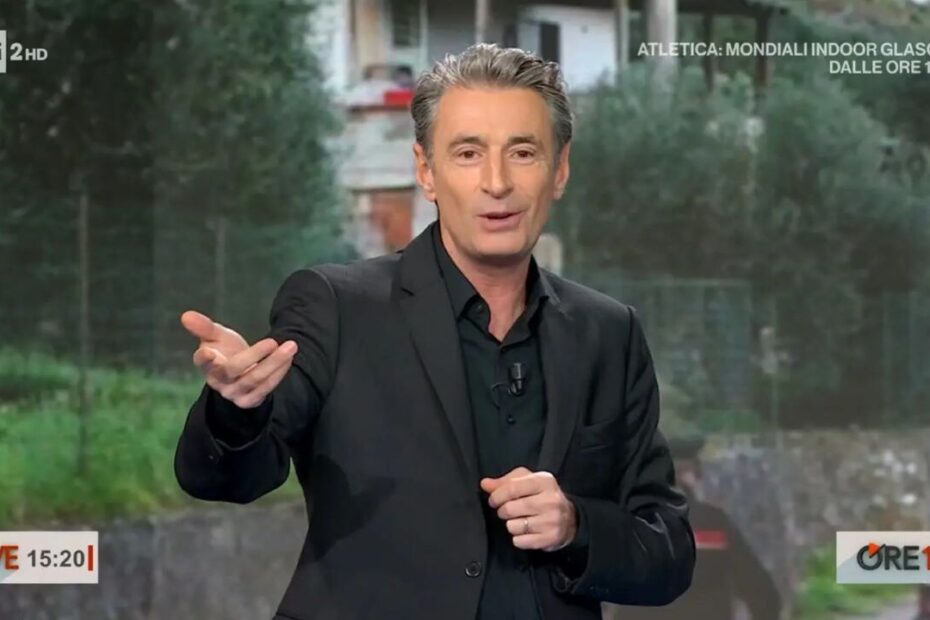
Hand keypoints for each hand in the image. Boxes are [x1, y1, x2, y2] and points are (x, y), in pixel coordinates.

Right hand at [180, 310, 297, 408]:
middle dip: (254, 355)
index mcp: (206, 365)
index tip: (207, 351)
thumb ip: (204, 327)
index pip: (202, 362)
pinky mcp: (250, 400)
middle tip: (273, 341)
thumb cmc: (225, 350)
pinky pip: (266, 388)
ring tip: (290, 346)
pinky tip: (289, 358)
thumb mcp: (216, 337)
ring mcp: (234, 393)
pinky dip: (279, 373)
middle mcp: (218, 381)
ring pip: (255, 380)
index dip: (204, 358)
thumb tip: (186, 315)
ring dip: (274, 363)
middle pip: (234, 370)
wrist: (240, 373)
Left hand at [480, 467, 577, 551]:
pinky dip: (518, 538)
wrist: (570, 519)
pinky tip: (525, 532)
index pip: (512, 488)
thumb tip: (485, 484)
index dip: (496, 495)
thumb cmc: (543, 496)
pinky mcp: (550, 538)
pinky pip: (520, 541)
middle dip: (502, 511)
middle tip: (506, 511)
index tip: (493, 500)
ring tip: (519, 521)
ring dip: (510, 525)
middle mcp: (550, 500)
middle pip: (510, 509)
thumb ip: (505, 482)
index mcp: (544, 481)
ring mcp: (552, 521)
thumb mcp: (527, 481)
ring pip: (513, 526)